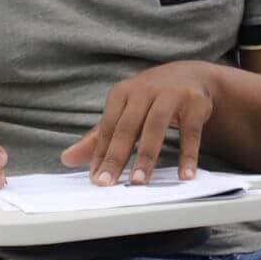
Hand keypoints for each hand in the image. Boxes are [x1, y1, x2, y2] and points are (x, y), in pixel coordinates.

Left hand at [60, 61, 213, 186]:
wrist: (190, 75)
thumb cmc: (149, 99)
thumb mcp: (123, 112)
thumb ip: (97, 138)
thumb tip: (66, 159)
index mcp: (122, 94)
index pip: (108, 127)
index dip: (100, 153)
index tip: (96, 179)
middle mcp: (144, 91)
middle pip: (127, 127)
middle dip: (117, 156)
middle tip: (108, 184)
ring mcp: (170, 95)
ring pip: (155, 127)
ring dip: (146, 156)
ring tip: (138, 182)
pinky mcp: (194, 103)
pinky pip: (190, 132)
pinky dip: (188, 155)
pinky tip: (185, 176)